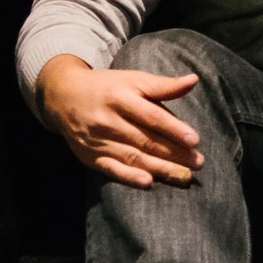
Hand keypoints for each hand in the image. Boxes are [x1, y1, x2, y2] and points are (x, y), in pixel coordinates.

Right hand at [37, 53, 205, 188]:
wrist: (64, 97)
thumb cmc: (108, 87)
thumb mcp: (133, 79)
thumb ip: (163, 85)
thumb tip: (194, 80)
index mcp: (121, 97)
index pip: (151, 116)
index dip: (174, 129)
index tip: (195, 140)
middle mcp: (108, 120)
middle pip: (145, 140)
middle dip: (174, 153)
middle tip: (198, 163)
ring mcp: (98, 140)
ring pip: (132, 157)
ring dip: (160, 168)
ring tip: (184, 176)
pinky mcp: (90, 156)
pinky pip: (111, 169)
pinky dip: (129, 177)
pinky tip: (148, 182)